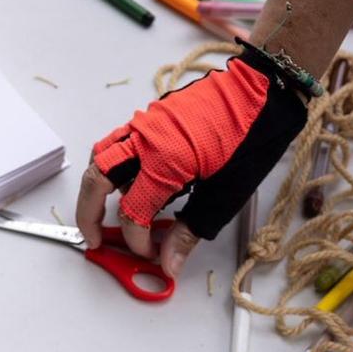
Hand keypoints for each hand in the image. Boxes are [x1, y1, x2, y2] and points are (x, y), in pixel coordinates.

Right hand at [79, 48, 308, 276]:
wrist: (263, 89)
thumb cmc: (252, 137)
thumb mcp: (225, 194)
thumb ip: (190, 230)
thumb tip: (169, 262)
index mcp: (163, 162)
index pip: (132, 213)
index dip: (138, 242)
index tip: (151, 254)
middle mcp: (145, 140)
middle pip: (95, 181)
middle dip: (88, 214)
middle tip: (94, 238)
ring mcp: (145, 124)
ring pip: (101, 156)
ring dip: (98, 186)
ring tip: (111, 208)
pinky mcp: (152, 116)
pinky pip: (119, 140)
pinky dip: (114, 163)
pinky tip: (133, 178)